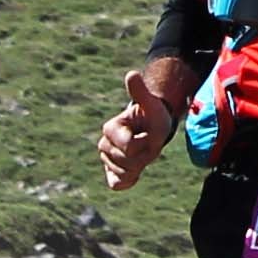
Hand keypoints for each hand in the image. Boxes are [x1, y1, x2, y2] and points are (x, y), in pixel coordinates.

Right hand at [97, 69, 178, 189]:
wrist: (153, 130)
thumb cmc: (153, 116)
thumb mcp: (151, 104)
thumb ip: (140, 92)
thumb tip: (132, 74)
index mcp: (110, 128)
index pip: (129, 146)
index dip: (146, 143)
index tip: (150, 135)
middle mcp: (104, 144)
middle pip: (127, 161)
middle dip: (144, 155)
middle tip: (149, 144)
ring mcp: (106, 159)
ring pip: (124, 173)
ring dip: (140, 166)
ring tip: (143, 153)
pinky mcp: (111, 172)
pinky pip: (117, 184)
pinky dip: (128, 180)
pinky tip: (135, 171)